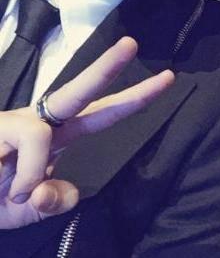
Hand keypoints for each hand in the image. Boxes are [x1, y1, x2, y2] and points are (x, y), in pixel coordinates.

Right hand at [0, 37, 173, 228]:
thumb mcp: (25, 213)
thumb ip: (50, 203)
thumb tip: (57, 192)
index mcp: (54, 140)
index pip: (100, 116)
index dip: (133, 99)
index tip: (166, 79)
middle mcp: (36, 124)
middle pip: (78, 92)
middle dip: (106, 68)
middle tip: (132, 44)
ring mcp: (12, 124)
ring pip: (43, 132)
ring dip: (29, 174)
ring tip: (11, 193)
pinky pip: (23, 148)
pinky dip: (17, 178)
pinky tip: (0, 186)